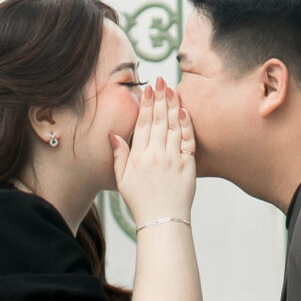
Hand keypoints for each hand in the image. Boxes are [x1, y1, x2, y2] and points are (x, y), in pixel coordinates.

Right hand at [110, 79, 196, 226]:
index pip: (143, 123)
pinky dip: (186, 124)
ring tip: (173, 88)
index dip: (145, 104)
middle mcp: (156, 154)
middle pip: (158, 119)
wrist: (163, 220)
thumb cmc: (140, 201)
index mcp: (139, 156)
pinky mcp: (188, 164)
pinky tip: (185, 111)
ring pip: (173, 126)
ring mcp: (173, 158)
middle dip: (160, 97)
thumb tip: (113, 134)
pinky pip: (187, 139)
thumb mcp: (122, 179)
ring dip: (173, 105)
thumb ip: (120, 155)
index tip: (147, 88)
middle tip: (161, 79)